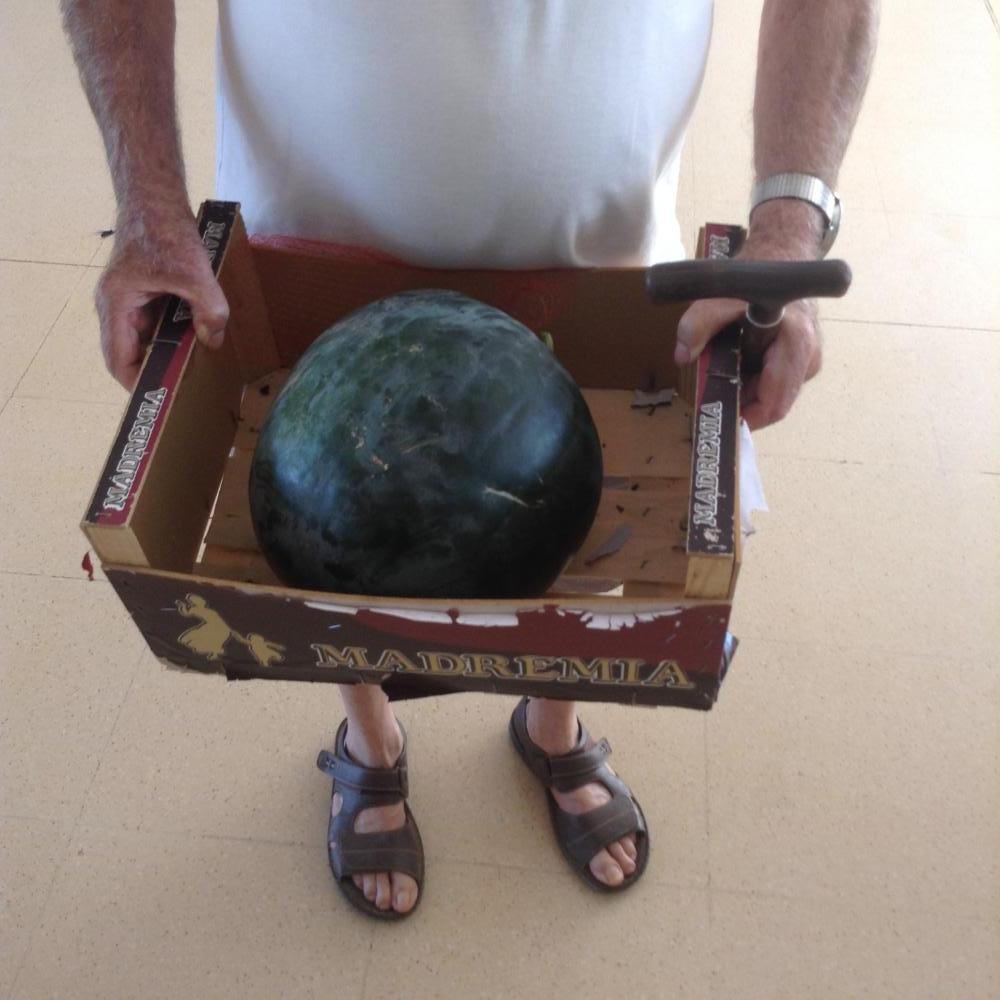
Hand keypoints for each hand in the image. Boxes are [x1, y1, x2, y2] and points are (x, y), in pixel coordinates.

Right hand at [96, 206, 228, 387]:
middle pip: (129, 352)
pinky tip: (194, 338)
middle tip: (182, 387)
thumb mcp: (195, 274)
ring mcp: (126, 299)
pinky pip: (152, 322)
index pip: (117, 359)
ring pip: (142, 338)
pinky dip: (170, 333)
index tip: (159, 396)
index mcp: (116, 305)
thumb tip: (214, 340)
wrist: (155, 198)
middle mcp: (114, 305)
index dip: (137, 382)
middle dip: (154, 369)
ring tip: (191, 368)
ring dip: (164, 351)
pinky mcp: (140, 291)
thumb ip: (209, 310)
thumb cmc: (165, 230)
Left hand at [674, 203, 824, 429]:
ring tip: (721, 375)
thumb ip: (698, 323)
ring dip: (745, 392)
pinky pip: (773, 383)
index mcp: (797, 346)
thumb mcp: (720, 295)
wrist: (781, 255)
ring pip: (772, 396)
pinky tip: (735, 366)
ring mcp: (807, 361)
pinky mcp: (800, 360)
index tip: (718, 415)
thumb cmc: (756, 274)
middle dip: (741, 404)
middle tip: (712, 394)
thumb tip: (682, 355)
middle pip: (772, 404)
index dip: (746, 417)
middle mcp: (809, 359)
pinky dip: (751, 381)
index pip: (775, 404)